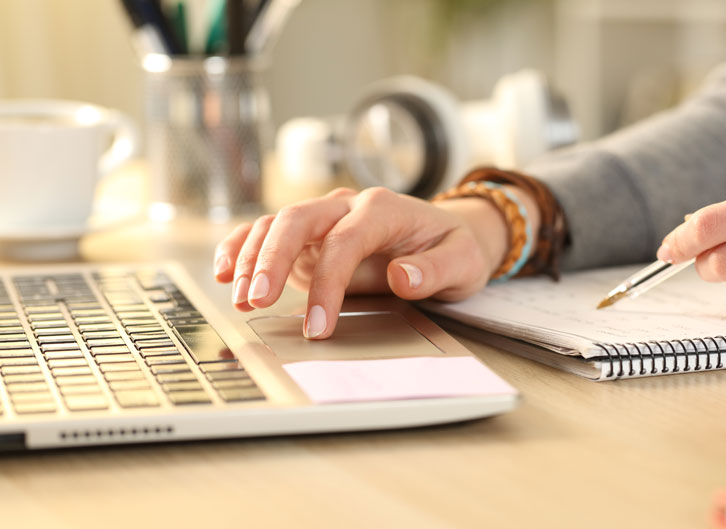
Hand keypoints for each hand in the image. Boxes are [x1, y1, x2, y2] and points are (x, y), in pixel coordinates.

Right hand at [213, 187, 522, 338]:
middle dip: (271, 258)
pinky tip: (226, 271)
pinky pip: (269, 234)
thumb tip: (401, 277)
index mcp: (383, 208)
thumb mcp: (463, 262)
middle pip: (298, 220)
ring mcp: (325, 220)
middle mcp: (347, 207)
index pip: (345, 241)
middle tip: (257, 300)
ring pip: (276, 225)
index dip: (327, 283)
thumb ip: (435, 270)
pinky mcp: (310, 238)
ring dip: (253, 258)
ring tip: (241, 296)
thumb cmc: (454, 249)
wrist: (448, 236)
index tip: (318, 325)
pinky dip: (244, 248)